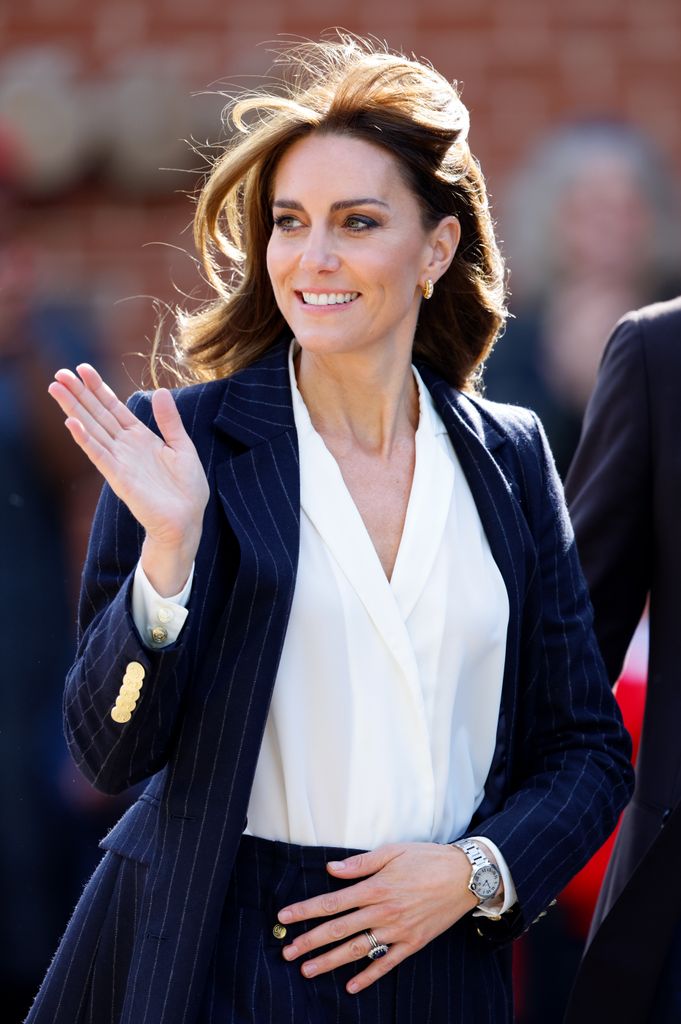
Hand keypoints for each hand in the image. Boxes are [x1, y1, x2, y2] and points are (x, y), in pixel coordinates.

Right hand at [48, 363, 209, 593]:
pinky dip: (85, 439)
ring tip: (56, 389)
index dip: (99, 388)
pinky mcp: (119, 478)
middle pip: (97, 414)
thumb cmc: (187, 489)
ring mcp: (120, 461)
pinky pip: (99, 455)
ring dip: (74, 409)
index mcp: (141, 438)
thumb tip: (160, 391)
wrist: (187, 520)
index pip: (114, 408)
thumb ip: (169, 421)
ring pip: (92, 429)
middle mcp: (126, 447)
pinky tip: (71, 423)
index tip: (83, 368)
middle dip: (79, 393)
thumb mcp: (182, 447)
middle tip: (59, 373)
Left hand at [277, 842, 477, 994]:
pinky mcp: (413, 943)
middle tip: (287, 952)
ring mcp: (398, 930)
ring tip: (307, 970)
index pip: (332, 901)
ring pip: (357, 949)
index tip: (284, 917)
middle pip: (338, 929)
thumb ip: (361, 863)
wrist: (466, 876)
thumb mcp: (393, 851)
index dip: (306, 910)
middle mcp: (383, 911)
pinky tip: (350, 985)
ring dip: (330, 961)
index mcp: (375, 887)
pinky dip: (368, 976)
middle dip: (309, 941)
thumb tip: (331, 869)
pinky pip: (386, 963)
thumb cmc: (427, 858)